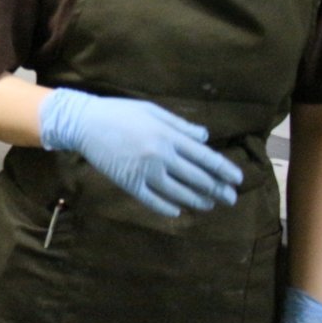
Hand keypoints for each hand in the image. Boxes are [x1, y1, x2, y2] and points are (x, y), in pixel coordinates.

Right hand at [39, 88, 242, 216]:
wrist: (83, 123)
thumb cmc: (119, 112)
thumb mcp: (152, 111)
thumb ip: (180, 125)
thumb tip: (205, 138)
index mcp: (169, 136)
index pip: (206, 158)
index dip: (225, 170)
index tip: (237, 180)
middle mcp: (161, 156)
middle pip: (198, 179)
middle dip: (218, 190)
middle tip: (230, 198)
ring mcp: (145, 172)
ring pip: (179, 193)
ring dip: (197, 201)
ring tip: (209, 205)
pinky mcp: (129, 183)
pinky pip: (153, 201)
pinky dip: (168, 208)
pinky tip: (177, 211)